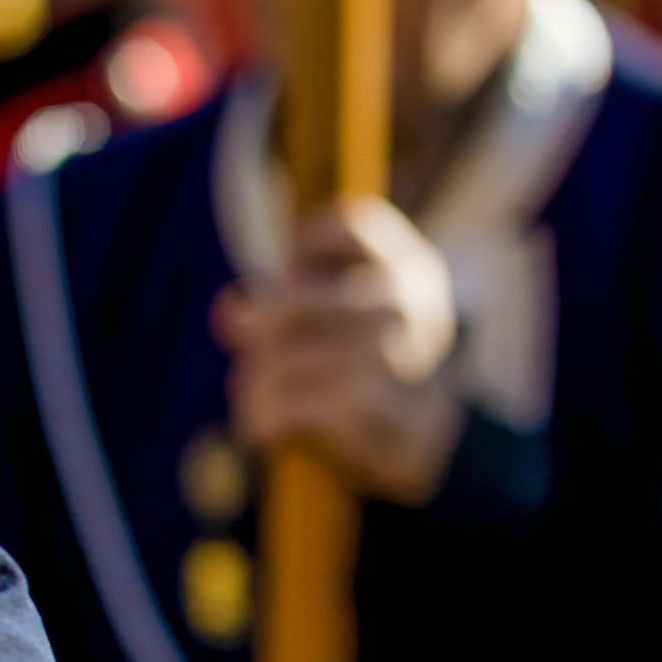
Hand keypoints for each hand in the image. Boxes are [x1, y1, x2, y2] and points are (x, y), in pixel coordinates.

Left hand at [211, 195, 464, 504]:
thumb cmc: (374, 370)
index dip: (307, 242)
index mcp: (409, 265)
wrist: (433, 438)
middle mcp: (408, 296)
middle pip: (296, 298)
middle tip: (250, 366)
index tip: (289, 274)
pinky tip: (261, 426)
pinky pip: (301, 397)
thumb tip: (229, 309)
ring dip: (257, 385)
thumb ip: (282, 310)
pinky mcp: (382, 395)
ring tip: (250, 404)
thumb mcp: (337, 326)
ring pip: (291, 354)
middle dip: (259, 334)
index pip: (354, 222)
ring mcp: (399, 345)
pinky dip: (270, 413)